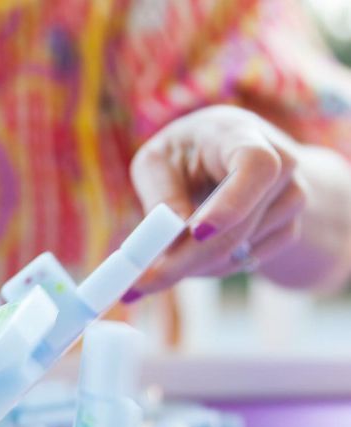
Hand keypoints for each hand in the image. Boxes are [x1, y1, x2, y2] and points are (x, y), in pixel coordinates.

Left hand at [126, 105, 307, 299]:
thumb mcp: (157, 163)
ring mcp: (291, 198)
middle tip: (142, 284)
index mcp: (240, 134)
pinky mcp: (288, 229)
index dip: (231, 203)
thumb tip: (172, 239)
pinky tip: (189, 254)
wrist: (224, 159)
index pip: (256, 165)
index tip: (197, 233)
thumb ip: (163, 196)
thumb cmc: (181, 156)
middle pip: (241, 224)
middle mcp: (279, 163)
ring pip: (239, 251)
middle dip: (188, 259)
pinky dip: (209, 268)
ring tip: (160, 257)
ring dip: (193, 265)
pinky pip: (245, 262)